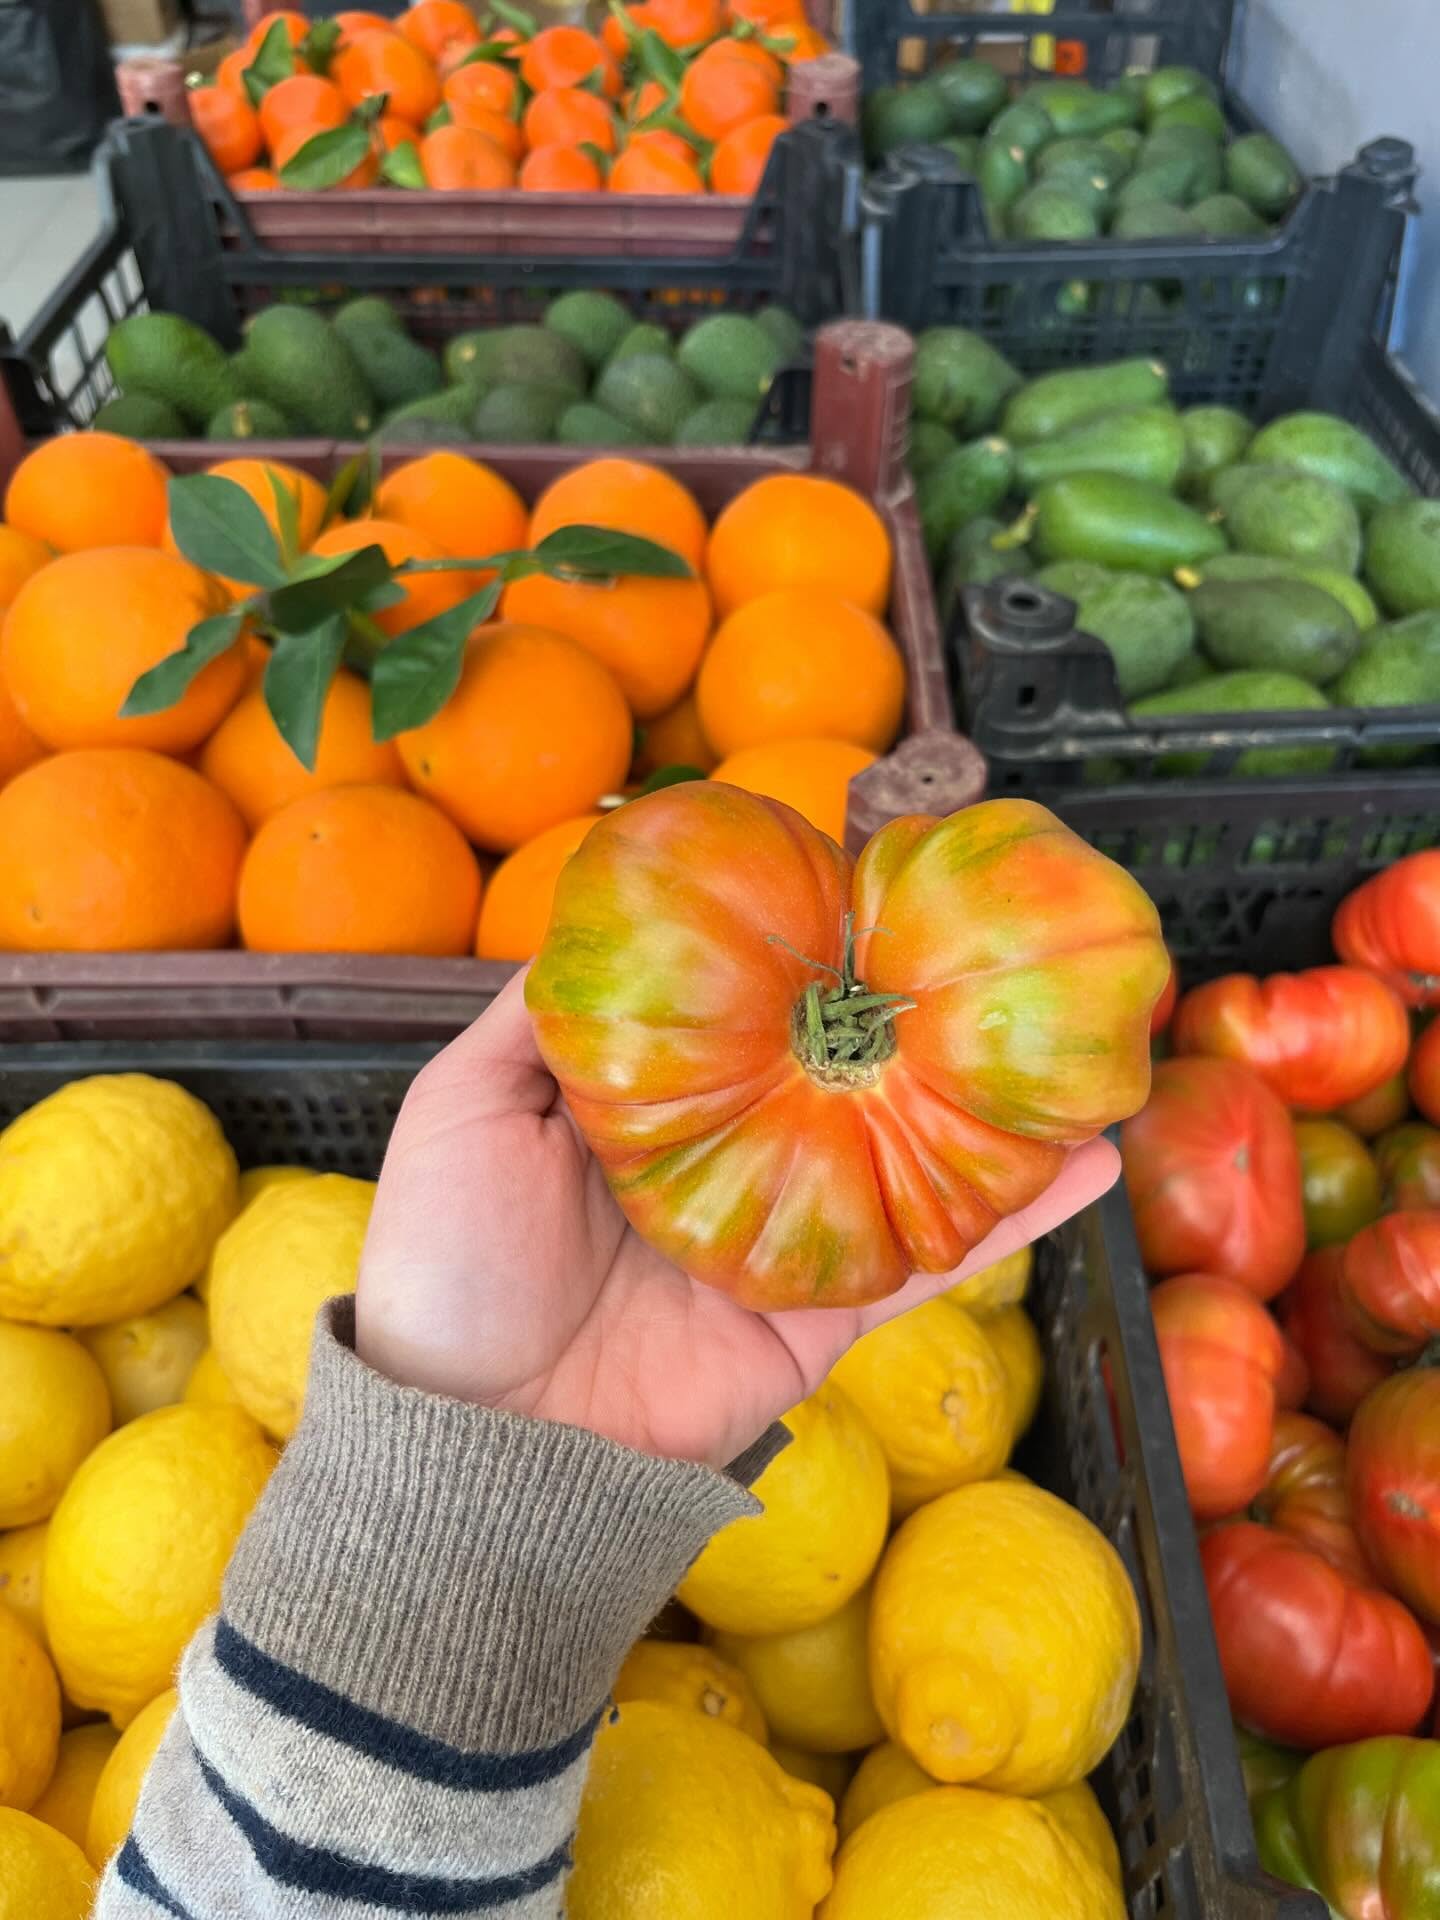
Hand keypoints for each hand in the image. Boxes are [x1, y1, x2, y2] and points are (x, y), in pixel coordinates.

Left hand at [357, 973, 1120, 1468]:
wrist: (473, 1436)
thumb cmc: (450, 1262)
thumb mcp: (463, 1108)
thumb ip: (535, 1020)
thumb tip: (604, 923)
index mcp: (646, 1110)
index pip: (740, 1014)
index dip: (798, 957)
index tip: (866, 890)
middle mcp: (728, 1163)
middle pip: (836, 1078)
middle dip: (909, 1024)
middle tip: (992, 951)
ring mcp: (785, 1238)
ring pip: (905, 1159)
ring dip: (989, 1110)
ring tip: (1075, 1045)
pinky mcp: (823, 1315)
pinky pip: (929, 1258)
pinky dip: (1013, 1217)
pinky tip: (1088, 1162)